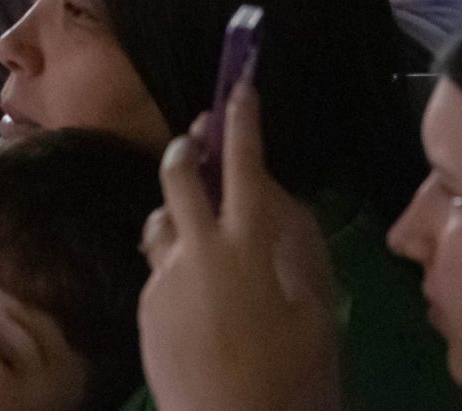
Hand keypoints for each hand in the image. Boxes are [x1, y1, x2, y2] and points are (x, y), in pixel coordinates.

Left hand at [139, 81, 342, 410]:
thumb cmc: (293, 373)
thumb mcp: (315, 303)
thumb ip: (295, 245)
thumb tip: (276, 204)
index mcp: (249, 245)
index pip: (244, 164)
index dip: (242, 120)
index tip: (239, 88)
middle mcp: (199, 252)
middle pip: (179, 176)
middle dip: (189, 148)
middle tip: (198, 140)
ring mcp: (166, 281)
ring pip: (160, 221)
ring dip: (177, 212)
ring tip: (199, 228)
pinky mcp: (146, 310)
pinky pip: (160, 268)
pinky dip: (177, 263)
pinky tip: (201, 294)